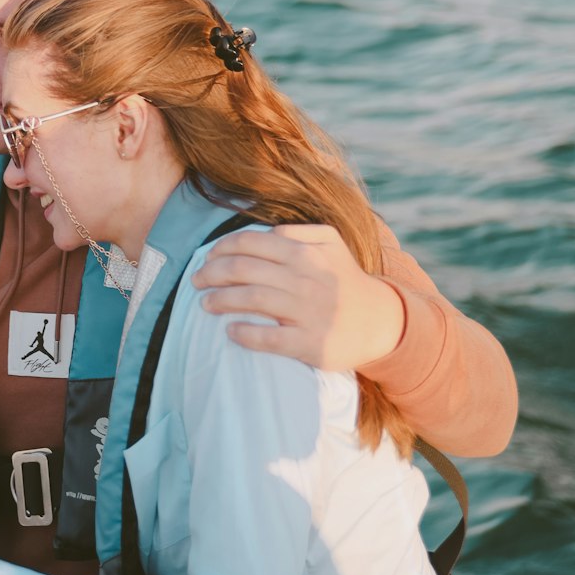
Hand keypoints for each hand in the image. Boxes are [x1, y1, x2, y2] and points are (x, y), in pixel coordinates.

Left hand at [192, 224, 405, 371]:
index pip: (252, 243)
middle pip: (245, 270)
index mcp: (305, 252)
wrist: (379, 321)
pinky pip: (270, 339)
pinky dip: (245, 334)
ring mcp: (308, 312)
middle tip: (195, 281)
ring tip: (205, 304)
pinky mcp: (311, 343)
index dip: (222, 248)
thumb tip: (265, 231)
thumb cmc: (345, 279)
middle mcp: (305, 278)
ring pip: (253, 299)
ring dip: (221, 300)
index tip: (207, 257)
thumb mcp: (330, 242)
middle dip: (212, 273)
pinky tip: (230, 331)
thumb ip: (298, 232)